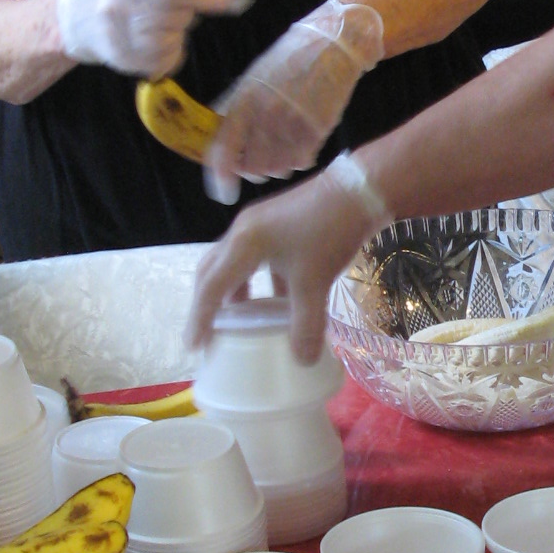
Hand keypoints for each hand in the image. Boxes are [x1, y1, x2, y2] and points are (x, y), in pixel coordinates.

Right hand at [55, 0, 251, 77]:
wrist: (74, 15)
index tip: (240, 2)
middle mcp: (117, 6)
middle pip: (178, 18)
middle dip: (183, 15)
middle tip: (165, 8)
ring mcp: (116, 37)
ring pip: (173, 43)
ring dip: (175, 36)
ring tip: (155, 25)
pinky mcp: (121, 60)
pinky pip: (163, 63)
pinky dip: (168, 55)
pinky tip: (151, 43)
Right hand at [186, 152, 390, 359]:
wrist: (359, 191)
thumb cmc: (329, 233)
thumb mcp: (315, 283)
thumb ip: (305, 324)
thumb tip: (302, 361)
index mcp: (243, 245)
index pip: (211, 287)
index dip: (201, 318)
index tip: (194, 346)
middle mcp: (242, 232)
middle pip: (212, 270)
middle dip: (207, 302)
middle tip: (208, 331)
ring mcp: (259, 225)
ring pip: (234, 263)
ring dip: (233, 291)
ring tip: (239, 319)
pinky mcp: (277, 223)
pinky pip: (257, 258)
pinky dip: (259, 282)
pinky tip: (276, 301)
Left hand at [202, 0, 384, 203]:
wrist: (333, 43)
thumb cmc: (290, 59)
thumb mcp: (254, 76)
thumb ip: (234, 108)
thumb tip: (215, 140)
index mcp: (244, 100)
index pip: (222, 151)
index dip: (220, 178)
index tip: (224, 194)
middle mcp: (265, 115)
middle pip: (251, 168)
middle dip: (253, 171)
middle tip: (259, 163)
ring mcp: (292, 124)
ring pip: (277, 169)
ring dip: (278, 166)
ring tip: (283, 147)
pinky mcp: (317, 129)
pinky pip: (301, 162)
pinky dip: (298, 159)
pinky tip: (301, 142)